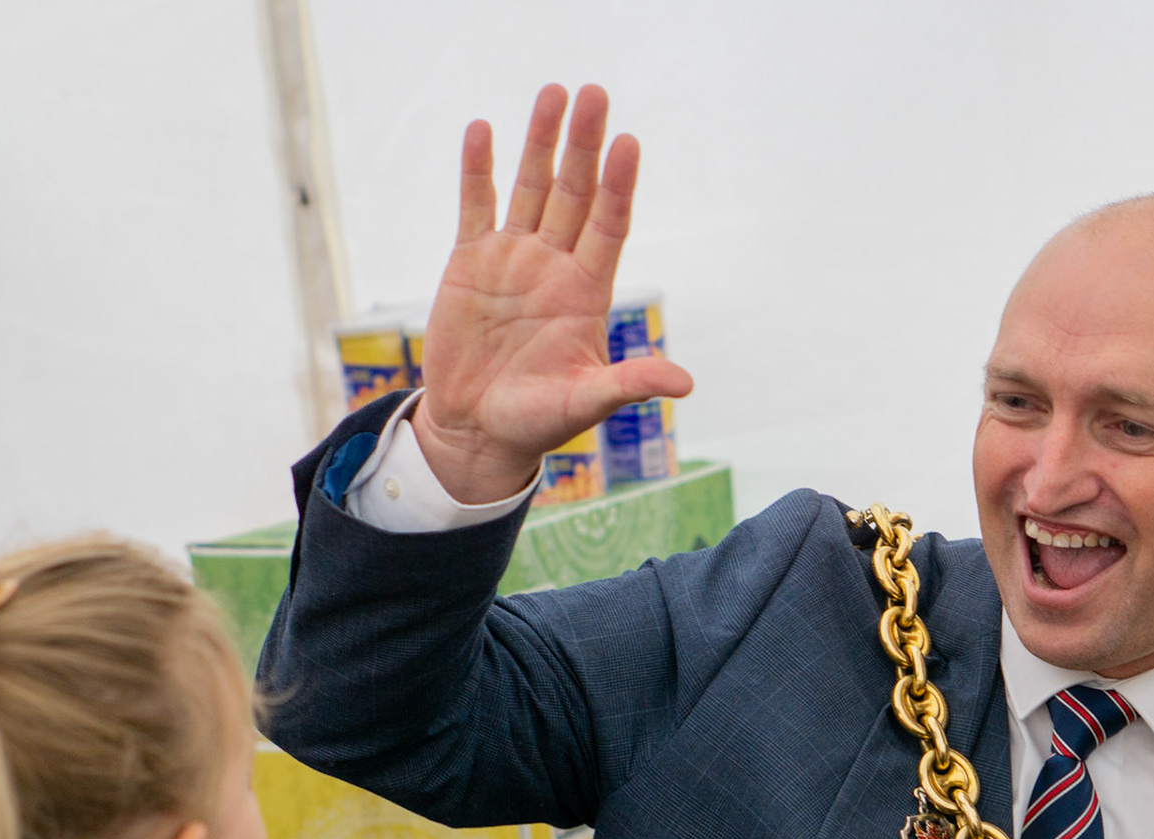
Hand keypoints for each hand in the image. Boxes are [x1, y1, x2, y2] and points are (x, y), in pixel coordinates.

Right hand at [414, 84, 693, 503]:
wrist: (478, 430)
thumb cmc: (537, 420)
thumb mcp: (586, 403)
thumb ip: (629, 384)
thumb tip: (683, 383)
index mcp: (587, 292)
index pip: (609, 225)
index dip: (618, 186)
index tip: (629, 144)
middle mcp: (554, 265)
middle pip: (573, 193)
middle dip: (583, 144)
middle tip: (594, 93)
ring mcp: (513, 258)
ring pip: (530, 188)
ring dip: (540, 142)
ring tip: (553, 93)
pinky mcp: (470, 262)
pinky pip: (476, 205)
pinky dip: (478, 169)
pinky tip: (482, 129)